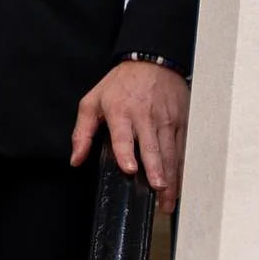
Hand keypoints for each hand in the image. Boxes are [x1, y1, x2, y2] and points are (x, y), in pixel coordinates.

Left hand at [70, 60, 189, 214]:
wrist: (152, 60)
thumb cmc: (120, 83)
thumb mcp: (93, 100)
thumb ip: (82, 132)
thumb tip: (76, 159)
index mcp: (121, 112)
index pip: (124, 136)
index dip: (126, 153)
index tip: (130, 169)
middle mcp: (145, 117)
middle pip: (152, 147)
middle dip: (156, 171)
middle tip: (158, 190)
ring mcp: (166, 120)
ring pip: (170, 152)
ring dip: (171, 177)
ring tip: (168, 199)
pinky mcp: (181, 122)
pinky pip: (182, 149)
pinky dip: (181, 168)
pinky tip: (179, 184)